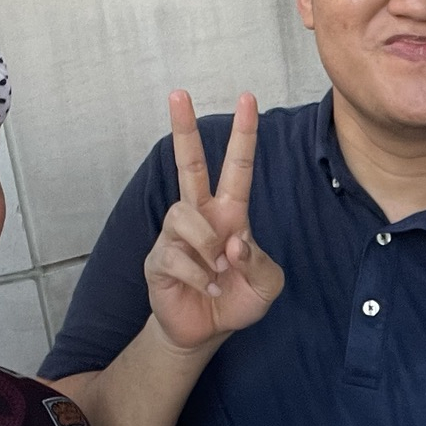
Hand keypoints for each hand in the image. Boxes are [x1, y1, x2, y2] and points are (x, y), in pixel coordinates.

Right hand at [145, 91, 284, 353]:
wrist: (205, 332)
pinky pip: (177, 256)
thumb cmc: (236, 298)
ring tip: (219, 270)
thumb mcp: (266, 284)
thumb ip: (259, 262)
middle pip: (189, 164)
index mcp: (230, 212)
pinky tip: (208, 288)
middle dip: (183, 128)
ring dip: (207, 246)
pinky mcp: (158, 259)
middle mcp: (200, 216)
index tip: (248, 98)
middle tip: (179, 93)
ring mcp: (175, 236)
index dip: (244, 133)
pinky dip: (200, 276)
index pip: (237, 166)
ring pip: (184, 216)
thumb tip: (233, 240)